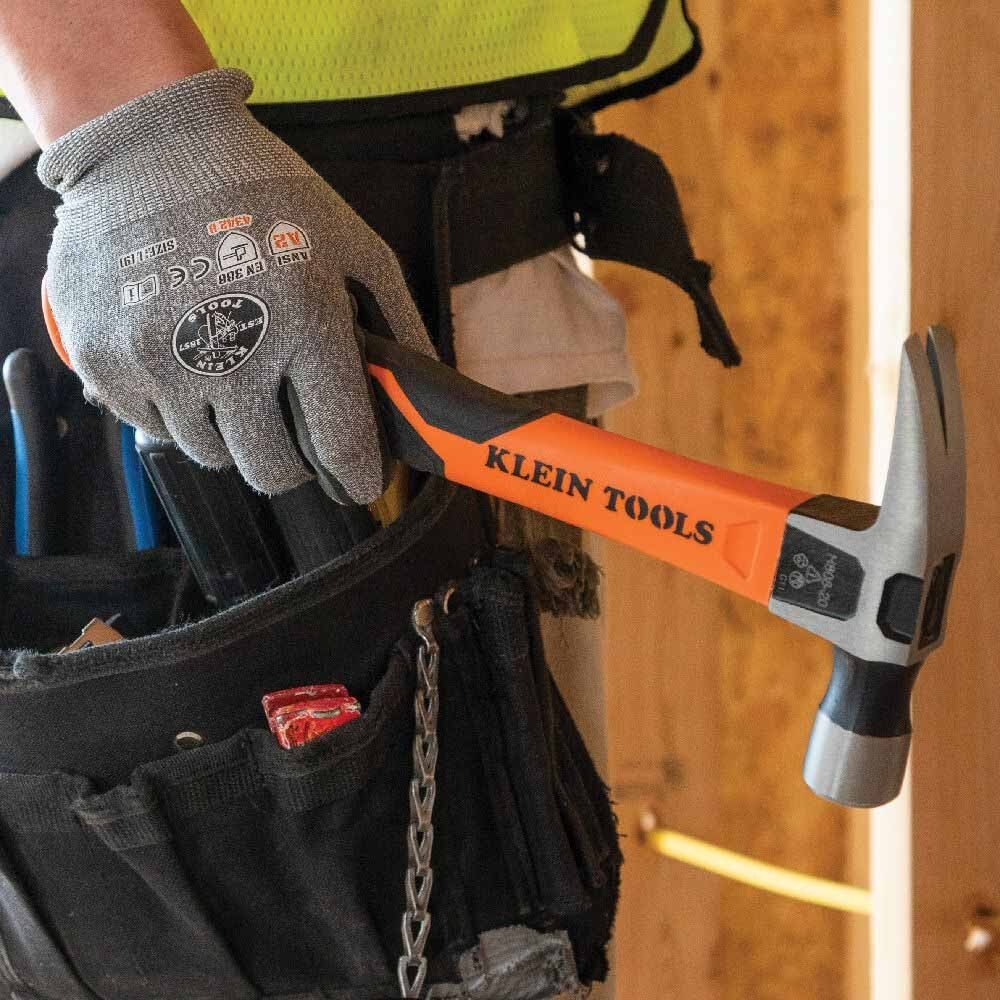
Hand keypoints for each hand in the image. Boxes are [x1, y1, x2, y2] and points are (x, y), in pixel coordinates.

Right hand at [41, 68, 433, 499]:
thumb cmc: (265, 191)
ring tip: (234, 380)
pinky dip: (177, 410)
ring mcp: (160, 362)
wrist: (150, 144)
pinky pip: (152, 427)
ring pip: (212, 454)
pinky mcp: (105, 361)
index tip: (358, 484)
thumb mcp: (354, 242)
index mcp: (304, 321)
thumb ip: (397, 319)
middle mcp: (231, 353)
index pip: (340, 441)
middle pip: (270, 470)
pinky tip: (186, 362)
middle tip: (292, 441)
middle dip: (291, 465)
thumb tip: (420, 388)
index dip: (356, 475)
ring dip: (232, 434)